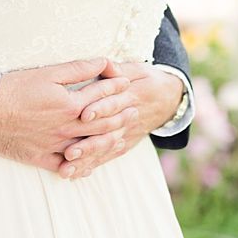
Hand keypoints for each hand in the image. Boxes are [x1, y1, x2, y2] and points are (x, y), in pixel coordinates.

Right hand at [0, 58, 136, 176]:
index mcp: (70, 104)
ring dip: (108, 141)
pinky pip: (65, 166)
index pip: (102, 95)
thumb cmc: (13, 88)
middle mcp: (66, 127)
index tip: (127, 83)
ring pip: (90, 147)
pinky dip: (80, 166)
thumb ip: (78, 69)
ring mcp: (55, 145)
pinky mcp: (40, 158)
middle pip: (102, 123)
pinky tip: (89, 166)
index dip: (117, 87)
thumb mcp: (48, 73)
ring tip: (122, 136)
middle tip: (135, 110)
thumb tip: (103, 62)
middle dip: (121, 115)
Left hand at [57, 61, 185, 179]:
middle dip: (89, 143)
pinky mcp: (126, 144)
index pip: (115, 102)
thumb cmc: (147, 80)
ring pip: (107, 148)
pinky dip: (93, 166)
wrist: (170, 99)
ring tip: (68, 168)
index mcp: (131, 95)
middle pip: (108, 131)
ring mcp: (127, 133)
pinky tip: (76, 174)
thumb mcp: (137, 69)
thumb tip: (104, 64)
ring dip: (87, 159)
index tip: (84, 115)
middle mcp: (129, 116)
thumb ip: (118, 69)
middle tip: (70, 152)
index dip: (101, 108)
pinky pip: (110, 156)